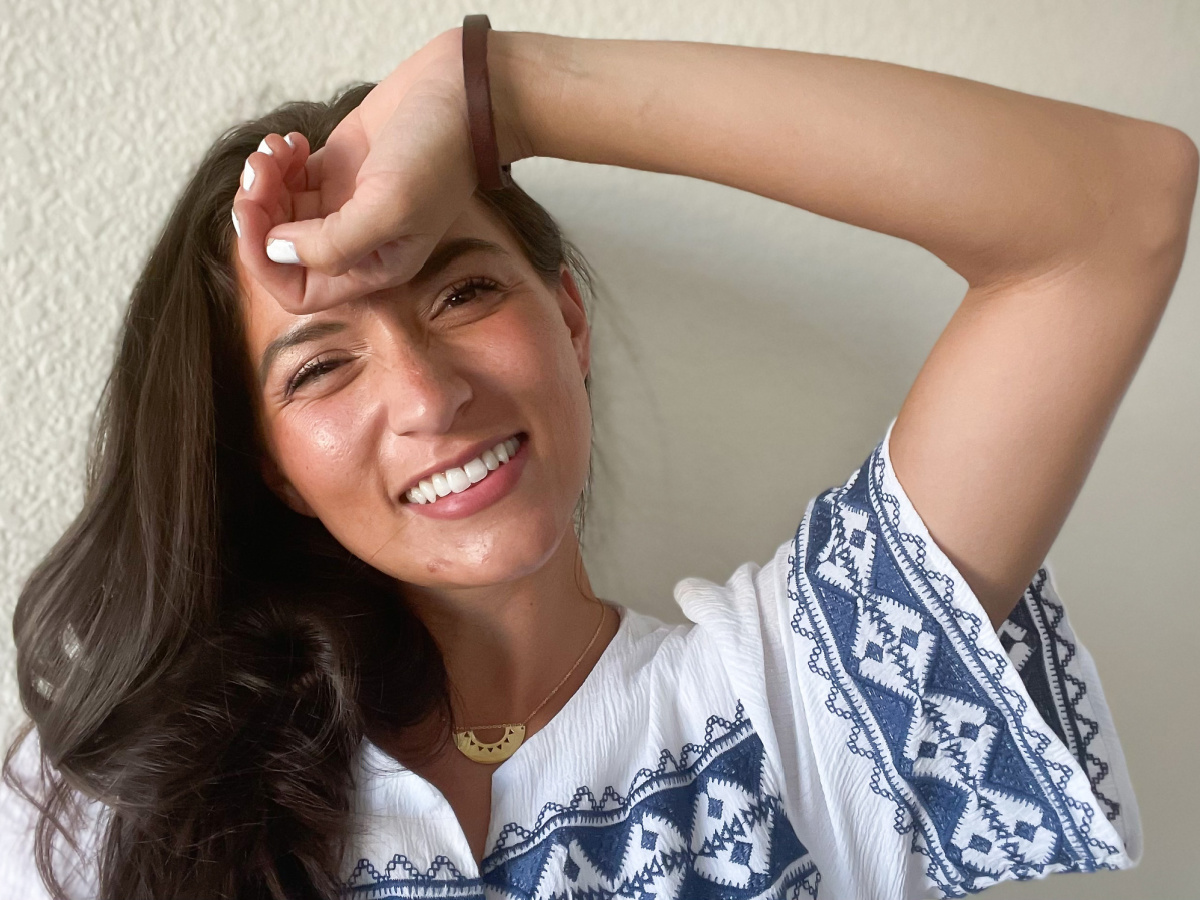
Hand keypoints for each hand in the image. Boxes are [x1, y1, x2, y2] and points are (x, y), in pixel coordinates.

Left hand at [232, 26, 496, 313]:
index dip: (264, 263)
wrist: (464, 94)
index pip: (298, 292)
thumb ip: (332, 244)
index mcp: (373, 267)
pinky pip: (289, 180)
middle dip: (258, 214)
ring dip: (264, 182)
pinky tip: (293, 142)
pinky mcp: (338, 170)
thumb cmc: (440, 154)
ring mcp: (345, 206)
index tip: (254, 217)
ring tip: (277, 149)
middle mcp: (357, 244)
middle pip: (280, 251)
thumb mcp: (391, 207)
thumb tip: (275, 249)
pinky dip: (278, 161)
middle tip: (258, 172)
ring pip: (279, 213)